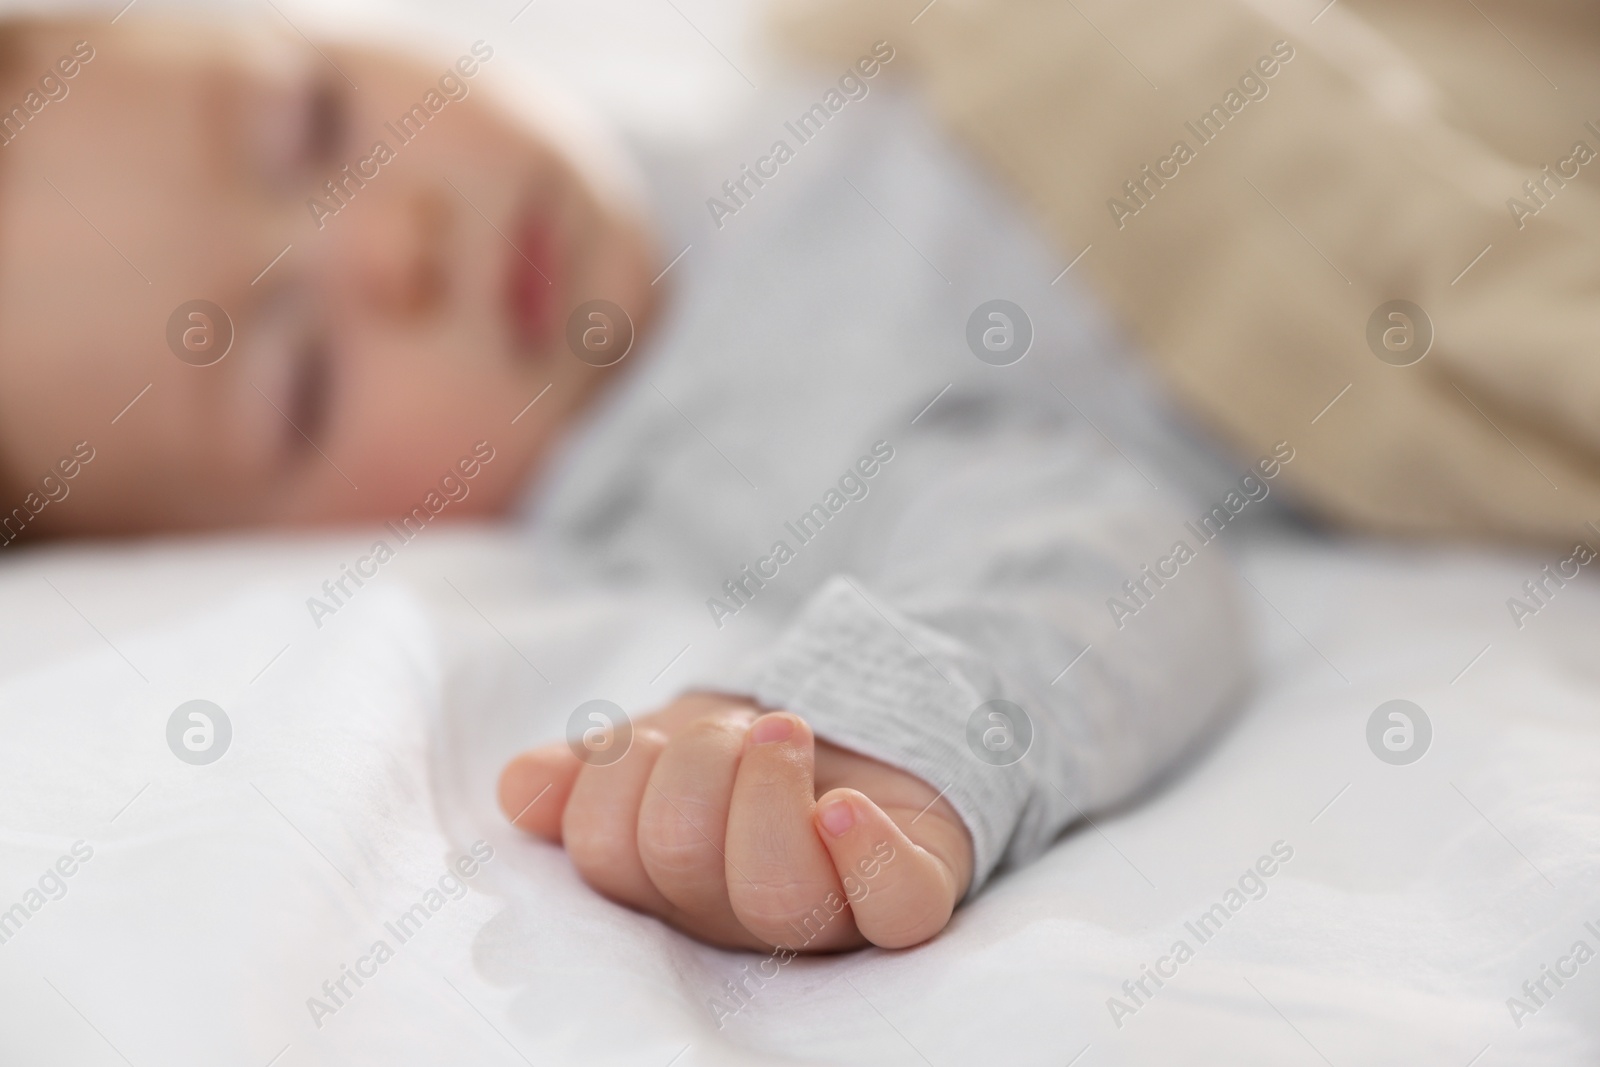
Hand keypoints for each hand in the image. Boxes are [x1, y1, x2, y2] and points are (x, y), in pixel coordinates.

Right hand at [497, 693, 973, 950]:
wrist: (861, 725)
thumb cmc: (741, 758)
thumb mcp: (657, 747)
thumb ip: (587, 772)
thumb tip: (521, 786)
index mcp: (663, 883)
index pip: (606, 851)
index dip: (612, 780)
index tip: (650, 737)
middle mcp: (738, 913)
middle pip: (684, 862)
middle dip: (692, 766)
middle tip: (732, 729)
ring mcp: (830, 911)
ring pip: (777, 892)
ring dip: (766, 791)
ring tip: (781, 730)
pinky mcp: (915, 893)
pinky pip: (898, 909)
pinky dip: (870, 859)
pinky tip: (845, 808)